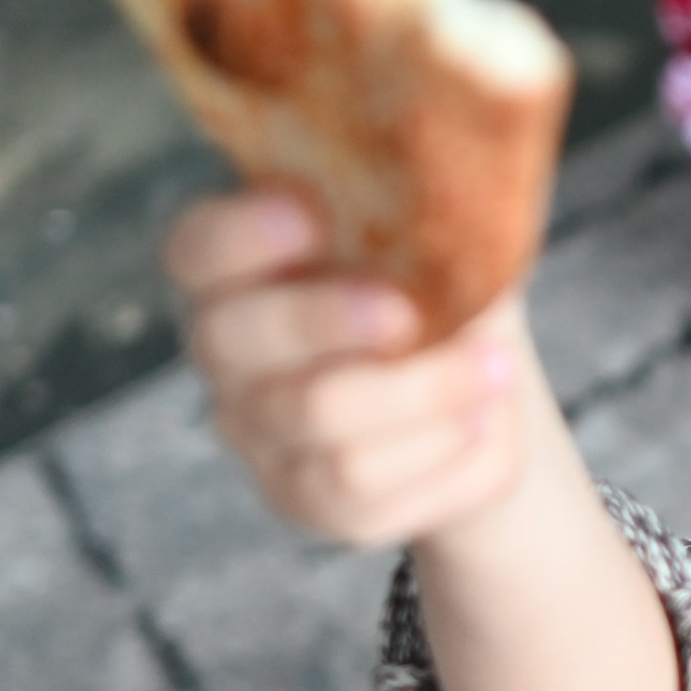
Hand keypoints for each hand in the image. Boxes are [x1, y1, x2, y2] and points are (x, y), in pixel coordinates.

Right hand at [165, 193, 531, 548]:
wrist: (483, 386)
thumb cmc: (446, 289)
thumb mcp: (440, 236)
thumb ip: (423, 212)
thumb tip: (450, 190)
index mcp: (241, 269)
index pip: (197, 249)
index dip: (240, 235)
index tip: (311, 215)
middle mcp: (227, 353)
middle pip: (234, 339)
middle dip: (329, 318)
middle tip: (410, 312)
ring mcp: (258, 433)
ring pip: (317, 416)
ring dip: (421, 390)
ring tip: (494, 370)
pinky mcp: (306, 499)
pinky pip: (358, 484)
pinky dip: (435, 449)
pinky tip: (477, 422)